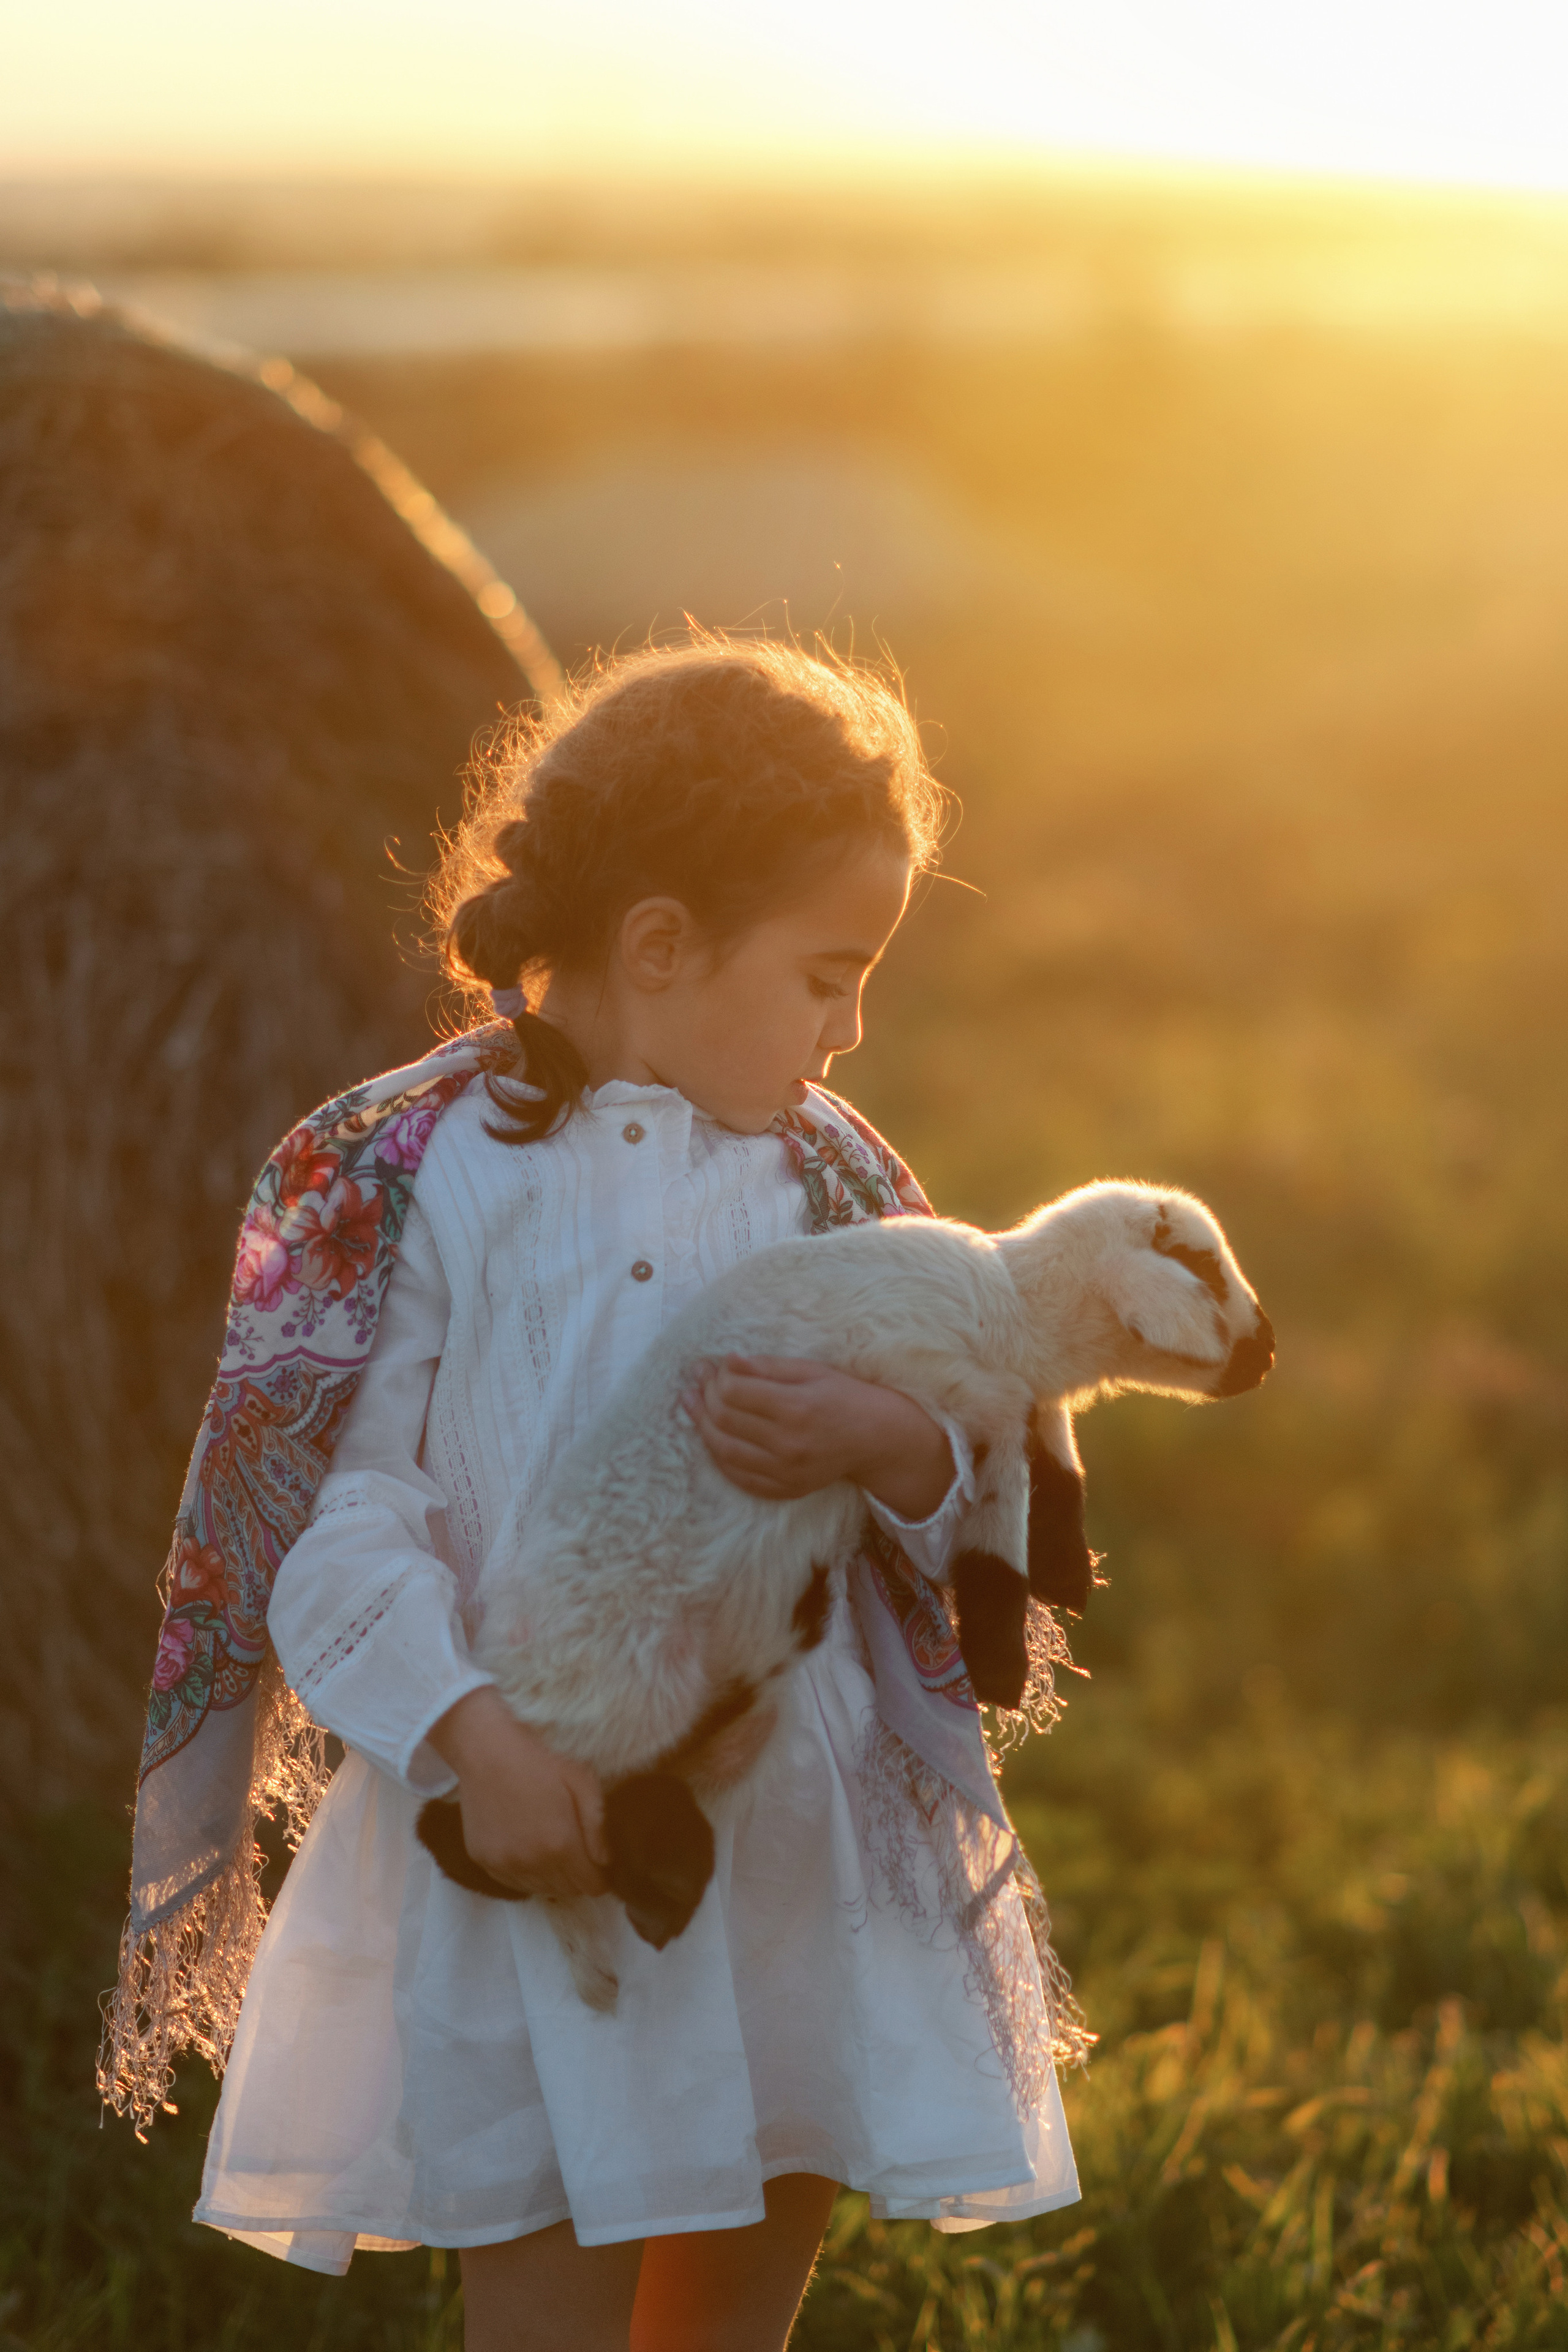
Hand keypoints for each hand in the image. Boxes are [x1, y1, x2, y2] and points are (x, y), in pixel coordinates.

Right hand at [427, 1687, 608, 1899]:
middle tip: (576, 1847)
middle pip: (568, 1891)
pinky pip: (514, 1882)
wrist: (486, 1750)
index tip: (598, 1860)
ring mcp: (505, 1865)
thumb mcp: (582, 1781)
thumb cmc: (540, 1759)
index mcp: (560, 1845)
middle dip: (578, 1875)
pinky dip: (525, 1871)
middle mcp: (532, 1864)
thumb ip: (598, 1827)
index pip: (592, 1887)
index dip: (600, 1875)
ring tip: (550, 1843)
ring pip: (541, 1889)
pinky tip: (527, 1845)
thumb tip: (606, 1862)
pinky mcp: (483, 1861)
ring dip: (552, 1876)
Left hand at [680, 1355, 954, 1518]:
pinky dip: (718, 1455)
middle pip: (724, 1420)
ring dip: (702, 1425)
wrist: (875, 1440)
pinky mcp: (783, 1490)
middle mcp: (789, 1444)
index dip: (716, 1376)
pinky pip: (737, 1476)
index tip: (714, 1364)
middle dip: (704, 1396)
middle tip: (698, 1380)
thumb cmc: (843, 1397)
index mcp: (797, 1408)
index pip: (734, 1392)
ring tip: (692, 1405)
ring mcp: (785, 1472)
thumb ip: (766, 1367)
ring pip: (722, 1450)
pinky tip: (712, 1436)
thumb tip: (726, 1361)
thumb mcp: (811, 1371)